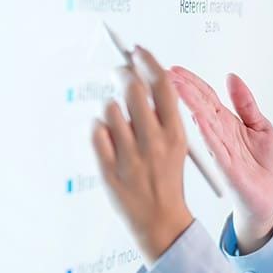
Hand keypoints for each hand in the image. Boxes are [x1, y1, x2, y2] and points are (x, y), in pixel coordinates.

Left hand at [90, 45, 194, 265]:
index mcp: (175, 134)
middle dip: (123, 75)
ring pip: (109, 109)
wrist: (160, 221)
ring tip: (118, 122)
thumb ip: (161, 113)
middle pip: (133, 90)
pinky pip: (95, 131)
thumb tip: (140, 75)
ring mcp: (129, 157)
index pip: (161, 85)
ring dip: (111, 108)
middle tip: (120, 72)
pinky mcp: (109, 170)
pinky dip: (98, 129)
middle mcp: (153, 143)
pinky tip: (108, 138)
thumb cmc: (166, 178)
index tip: (137, 50)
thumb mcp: (177, 144)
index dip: (148, 61)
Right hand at [167, 65, 272, 246]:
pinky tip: (198, 118)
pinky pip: (216, 148)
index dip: (192, 82)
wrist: (268, 198)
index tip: (175, 70)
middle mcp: (220, 135)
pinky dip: (207, 133)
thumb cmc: (264, 166)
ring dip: (190, 105)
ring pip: (204, 123)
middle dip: (184, 89)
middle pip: (200, 106)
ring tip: (177, 88)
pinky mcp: (228, 168)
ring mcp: (222, 150)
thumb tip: (233, 78)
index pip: (206, 97)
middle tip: (166, 74)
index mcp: (227, 123)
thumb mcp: (261, 126)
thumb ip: (246, 103)